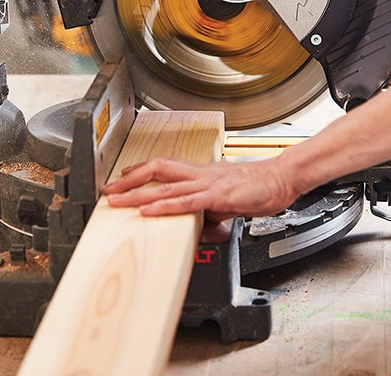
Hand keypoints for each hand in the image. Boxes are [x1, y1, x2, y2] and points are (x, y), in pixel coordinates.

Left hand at [103, 156, 302, 221]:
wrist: (282, 178)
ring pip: (165, 185)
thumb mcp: (228, 201)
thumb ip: (210, 211)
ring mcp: (207, 183)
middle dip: (128, 180)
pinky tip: (149, 210)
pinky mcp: (218, 195)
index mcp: (201, 172)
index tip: (121, 177)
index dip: (140, 171)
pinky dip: (165, 205)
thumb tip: (201, 225)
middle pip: (155, 169)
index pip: (164, 166)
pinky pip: (186, 201)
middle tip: (107, 190)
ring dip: (137, 193)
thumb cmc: (259, 187)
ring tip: (116, 201)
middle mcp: (200, 173)